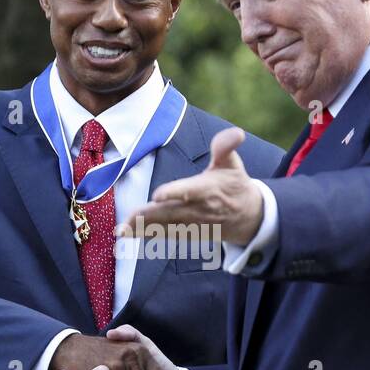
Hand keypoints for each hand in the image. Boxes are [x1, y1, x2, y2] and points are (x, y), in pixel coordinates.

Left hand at [117, 127, 263, 244]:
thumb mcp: (233, 163)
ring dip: (142, 229)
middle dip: (150, 216)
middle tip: (129, 218)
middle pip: (171, 213)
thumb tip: (237, 133)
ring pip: (164, 227)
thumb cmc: (234, 184)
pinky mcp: (187, 233)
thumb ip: (226, 147)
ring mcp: (192, 224)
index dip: (174, 193)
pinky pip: (164, 235)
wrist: (247, 217)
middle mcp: (198, 209)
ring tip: (121, 230)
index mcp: (208, 189)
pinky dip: (146, 235)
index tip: (158, 195)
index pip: (190, 191)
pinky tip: (127, 234)